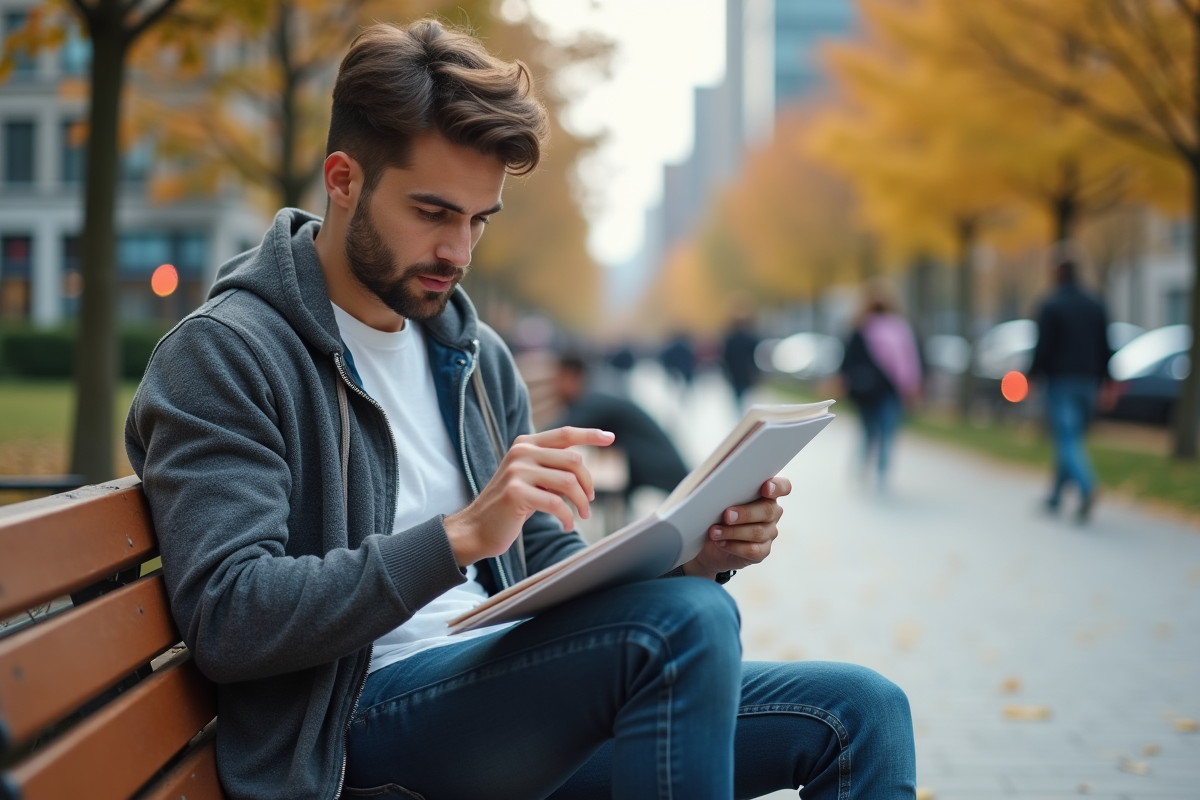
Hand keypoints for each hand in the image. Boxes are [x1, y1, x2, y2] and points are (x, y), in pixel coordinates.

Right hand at [444, 427, 613, 566]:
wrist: (476, 528)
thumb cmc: (510, 505)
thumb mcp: (530, 478)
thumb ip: (551, 467)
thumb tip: (582, 466)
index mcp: (525, 443)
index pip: (565, 434)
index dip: (590, 435)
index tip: (610, 438)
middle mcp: (521, 452)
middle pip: (574, 461)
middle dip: (588, 483)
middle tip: (588, 501)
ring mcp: (517, 471)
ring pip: (568, 482)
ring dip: (581, 502)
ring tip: (581, 515)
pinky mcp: (516, 493)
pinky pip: (556, 503)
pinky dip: (567, 517)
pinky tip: (566, 525)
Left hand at [682, 477, 791, 578]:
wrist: (710, 543)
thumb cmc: (716, 514)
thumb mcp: (719, 500)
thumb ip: (726, 491)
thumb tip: (717, 488)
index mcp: (765, 494)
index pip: (783, 487)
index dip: (778, 487)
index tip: (765, 488)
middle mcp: (772, 512)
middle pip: (768, 510)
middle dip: (746, 513)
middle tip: (726, 515)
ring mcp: (769, 532)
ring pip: (758, 532)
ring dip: (733, 531)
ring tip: (714, 532)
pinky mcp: (762, 551)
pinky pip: (753, 550)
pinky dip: (734, 546)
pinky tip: (721, 542)